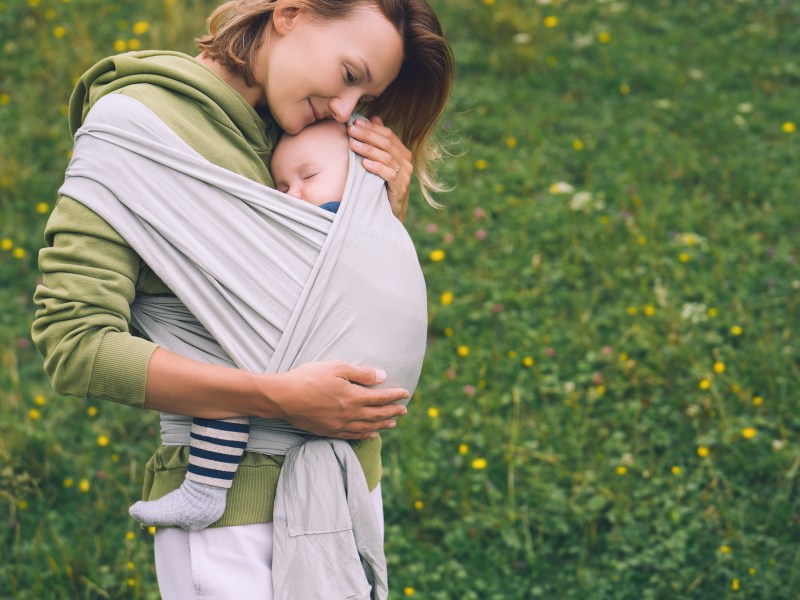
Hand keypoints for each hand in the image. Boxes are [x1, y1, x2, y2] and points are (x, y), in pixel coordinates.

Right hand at [265, 361, 409, 438]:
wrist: (283, 397)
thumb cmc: (308, 378)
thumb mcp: (336, 368)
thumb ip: (361, 373)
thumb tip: (383, 376)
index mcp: (353, 397)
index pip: (381, 397)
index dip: (394, 395)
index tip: (406, 393)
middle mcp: (350, 414)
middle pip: (377, 414)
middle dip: (392, 411)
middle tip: (404, 410)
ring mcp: (340, 425)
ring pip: (368, 427)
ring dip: (382, 424)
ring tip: (393, 423)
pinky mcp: (329, 431)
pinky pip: (353, 435)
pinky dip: (365, 435)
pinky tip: (372, 434)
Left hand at [348, 116, 411, 221]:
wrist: (391, 212)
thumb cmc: (383, 185)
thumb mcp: (381, 162)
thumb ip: (380, 141)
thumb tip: (375, 118)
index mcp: (403, 153)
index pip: (388, 134)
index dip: (372, 127)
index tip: (355, 122)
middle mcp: (406, 162)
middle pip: (387, 143)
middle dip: (367, 135)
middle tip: (350, 130)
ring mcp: (405, 175)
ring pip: (387, 157)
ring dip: (368, 149)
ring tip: (352, 144)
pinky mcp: (400, 188)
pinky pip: (389, 174)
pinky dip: (376, 167)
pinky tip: (364, 163)